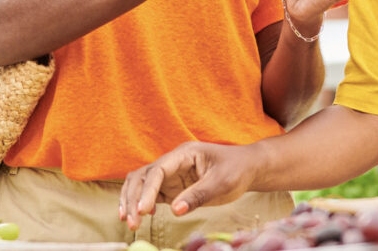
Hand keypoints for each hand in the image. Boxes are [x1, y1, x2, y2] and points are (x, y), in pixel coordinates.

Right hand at [119, 141, 257, 230]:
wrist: (247, 168)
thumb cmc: (237, 170)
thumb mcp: (222, 183)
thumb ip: (198, 195)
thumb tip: (175, 210)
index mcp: (184, 154)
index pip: (158, 170)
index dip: (147, 190)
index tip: (143, 210)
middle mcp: (172, 162)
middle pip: (142, 176)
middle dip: (133, 198)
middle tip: (131, 222)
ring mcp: (170, 174)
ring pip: (141, 184)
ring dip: (132, 201)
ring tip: (129, 222)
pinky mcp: (171, 187)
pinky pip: (149, 194)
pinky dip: (140, 204)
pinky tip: (141, 217)